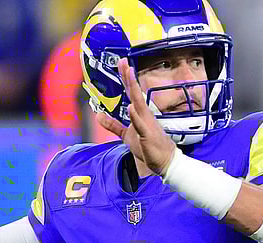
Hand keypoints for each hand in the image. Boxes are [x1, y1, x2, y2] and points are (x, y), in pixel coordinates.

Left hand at [95, 58, 175, 174]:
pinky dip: (136, 116)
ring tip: (129, 76)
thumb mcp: (126, 134)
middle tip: (124, 62)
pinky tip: (131, 108)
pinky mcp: (147, 136)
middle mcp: (144, 115)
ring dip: (134, 90)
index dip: (126, 78)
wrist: (164, 161)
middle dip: (129, 77)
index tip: (122, 62)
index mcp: (139, 113)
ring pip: (139, 104)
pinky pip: (141, 125)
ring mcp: (146, 124)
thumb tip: (99, 115)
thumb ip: (112, 124)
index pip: (132, 92)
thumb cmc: (147, 147)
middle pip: (135, 93)